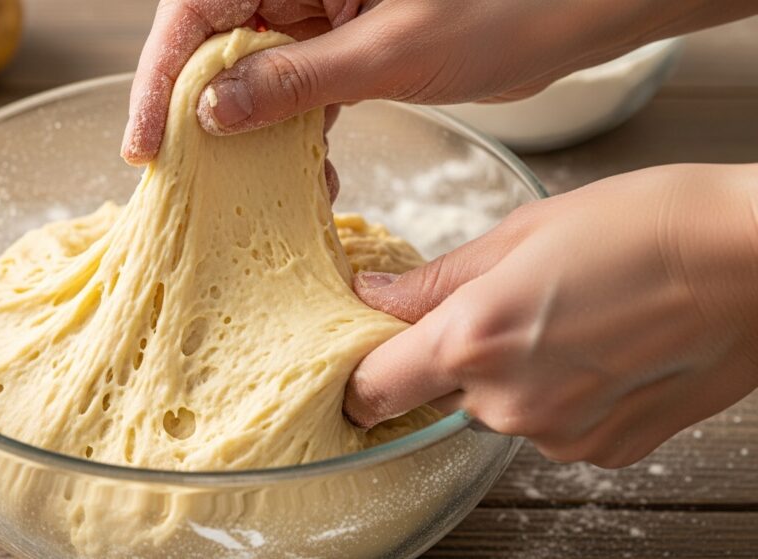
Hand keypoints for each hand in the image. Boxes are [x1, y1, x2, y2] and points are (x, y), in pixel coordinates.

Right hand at [121, 0, 757, 164]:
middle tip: (192, 181)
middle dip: (203, 114)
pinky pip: (297, 88)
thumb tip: (212, 110)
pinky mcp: (345, 42)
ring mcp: (321, 10)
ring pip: (254, 73)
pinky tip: (311, 176)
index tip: (147, 145)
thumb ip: (297, 81)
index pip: (198, 9)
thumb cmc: (503, 7)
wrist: (575, 14)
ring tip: (257, 191)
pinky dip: (297, 135)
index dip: (161, 78)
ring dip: (253, 135)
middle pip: (216, 44)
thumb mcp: (390, 51)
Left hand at [344, 164, 757, 467]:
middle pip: (441, 396)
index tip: (370, 358)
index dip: (363, 376)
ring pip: (500, 410)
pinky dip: (561, 394)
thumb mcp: (520, 232)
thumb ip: (436, 280)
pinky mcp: (606, 452)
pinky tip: (599, 348)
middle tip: (503, 305)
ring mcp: (561, 437)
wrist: (756, 260)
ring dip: (512, 375)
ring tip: (567, 318)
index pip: (373, 391)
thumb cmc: (646, 226)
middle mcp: (509, 405)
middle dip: (454, 359)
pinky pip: (552, 427)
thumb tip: (375, 298)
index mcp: (473, 342)